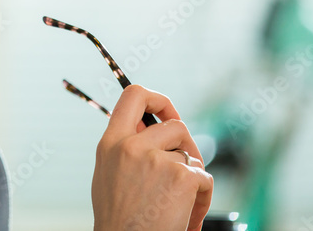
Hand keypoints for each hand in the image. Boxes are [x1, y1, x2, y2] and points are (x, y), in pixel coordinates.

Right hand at [91, 85, 212, 230]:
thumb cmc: (118, 217)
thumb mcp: (108, 173)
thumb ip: (124, 146)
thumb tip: (144, 124)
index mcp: (111, 142)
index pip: (134, 95)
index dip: (157, 99)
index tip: (166, 112)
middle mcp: (132, 146)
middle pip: (175, 125)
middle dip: (187, 145)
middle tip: (188, 163)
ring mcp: (157, 160)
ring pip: (190, 155)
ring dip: (192, 176)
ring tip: (181, 202)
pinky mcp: (181, 177)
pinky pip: (203, 177)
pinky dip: (202, 197)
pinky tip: (187, 215)